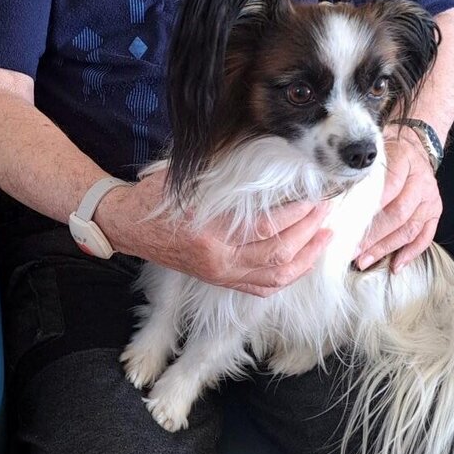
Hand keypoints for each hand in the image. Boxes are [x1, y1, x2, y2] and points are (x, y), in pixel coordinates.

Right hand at [96, 167, 332, 296]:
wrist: (128, 225)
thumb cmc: (156, 198)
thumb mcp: (187, 180)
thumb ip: (224, 178)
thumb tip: (267, 165)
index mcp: (208, 234)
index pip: (265, 228)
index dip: (296, 214)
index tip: (314, 196)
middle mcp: (217, 261)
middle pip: (277, 254)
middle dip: (309, 232)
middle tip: (325, 210)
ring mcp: (219, 275)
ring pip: (274, 277)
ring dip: (305, 258)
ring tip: (325, 237)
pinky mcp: (219, 281)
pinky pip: (261, 288)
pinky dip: (286, 277)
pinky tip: (303, 262)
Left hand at [355, 126, 441, 273]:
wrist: (415, 147)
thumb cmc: (388, 153)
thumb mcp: (373, 154)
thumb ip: (358, 172)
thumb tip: (329, 198)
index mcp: (404, 160)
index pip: (386, 188)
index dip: (366, 210)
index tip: (346, 226)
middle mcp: (421, 181)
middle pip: (398, 213)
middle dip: (373, 236)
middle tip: (352, 250)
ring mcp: (430, 198)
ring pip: (409, 228)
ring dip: (386, 248)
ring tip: (365, 260)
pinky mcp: (435, 212)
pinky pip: (425, 236)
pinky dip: (410, 253)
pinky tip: (395, 265)